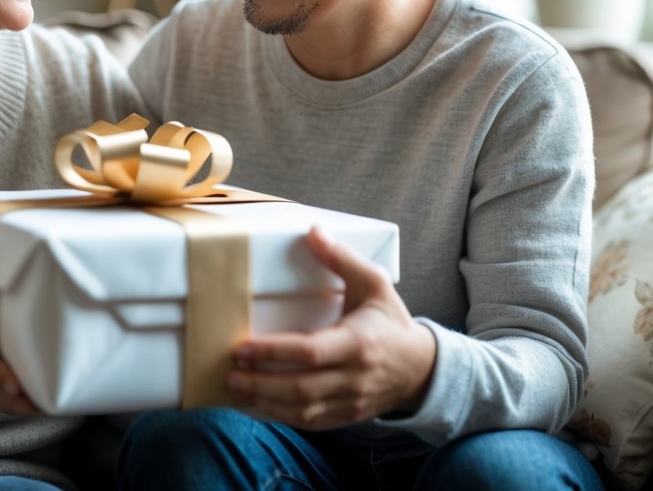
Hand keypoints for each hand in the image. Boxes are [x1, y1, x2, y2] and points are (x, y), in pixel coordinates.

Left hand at [226, 227, 435, 428]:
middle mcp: (354, 376)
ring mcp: (351, 401)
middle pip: (302, 387)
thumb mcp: (374, 284)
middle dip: (261, 383)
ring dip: (266, 402)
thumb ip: (342, 258)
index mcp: (358, 342)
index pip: (311, 352)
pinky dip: (283, 415)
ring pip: (303, 409)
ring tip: (236, 388)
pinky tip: (259, 404)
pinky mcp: (347, 416)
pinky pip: (311, 421)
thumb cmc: (391, 321)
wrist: (421, 368)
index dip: (274, 352)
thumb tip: (313, 231)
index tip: (243, 347)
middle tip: (231, 371)